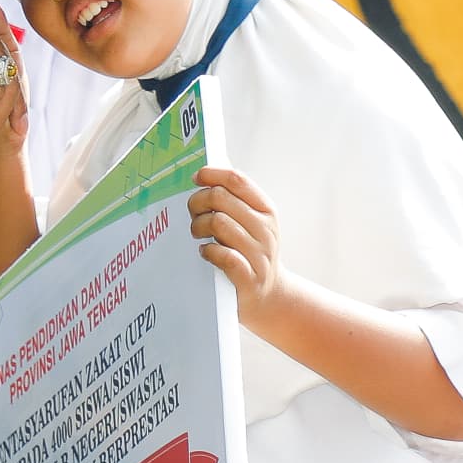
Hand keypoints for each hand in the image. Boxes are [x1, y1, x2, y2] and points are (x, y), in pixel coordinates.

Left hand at [188, 165, 285, 320]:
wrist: (269, 296)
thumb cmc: (252, 253)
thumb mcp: (252, 222)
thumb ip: (236, 198)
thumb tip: (212, 165)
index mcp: (267, 211)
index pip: (238, 180)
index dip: (212, 174)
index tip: (196, 177)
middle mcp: (266, 230)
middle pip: (222, 198)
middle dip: (198, 202)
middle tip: (193, 214)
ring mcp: (259, 255)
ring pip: (218, 223)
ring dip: (198, 226)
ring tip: (198, 234)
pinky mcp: (248, 278)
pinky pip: (221, 254)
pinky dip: (207, 250)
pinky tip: (204, 251)